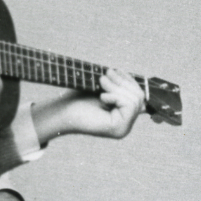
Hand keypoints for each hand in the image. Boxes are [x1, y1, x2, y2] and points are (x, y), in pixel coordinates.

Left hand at [29, 67, 144, 143]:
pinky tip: (102, 97)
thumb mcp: (103, 88)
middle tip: (104, 76)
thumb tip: (136, 79)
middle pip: (139, 97)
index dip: (128, 81)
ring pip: (135, 100)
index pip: (138, 96)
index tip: (112, 71)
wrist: (61, 111)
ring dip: (117, 87)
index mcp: (122, 117)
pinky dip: (116, 96)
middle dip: (123, 82)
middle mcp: (125, 126)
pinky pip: (129, 105)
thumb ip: (119, 86)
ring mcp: (123, 129)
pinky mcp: (118, 129)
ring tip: (101, 82)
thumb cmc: (77, 99)